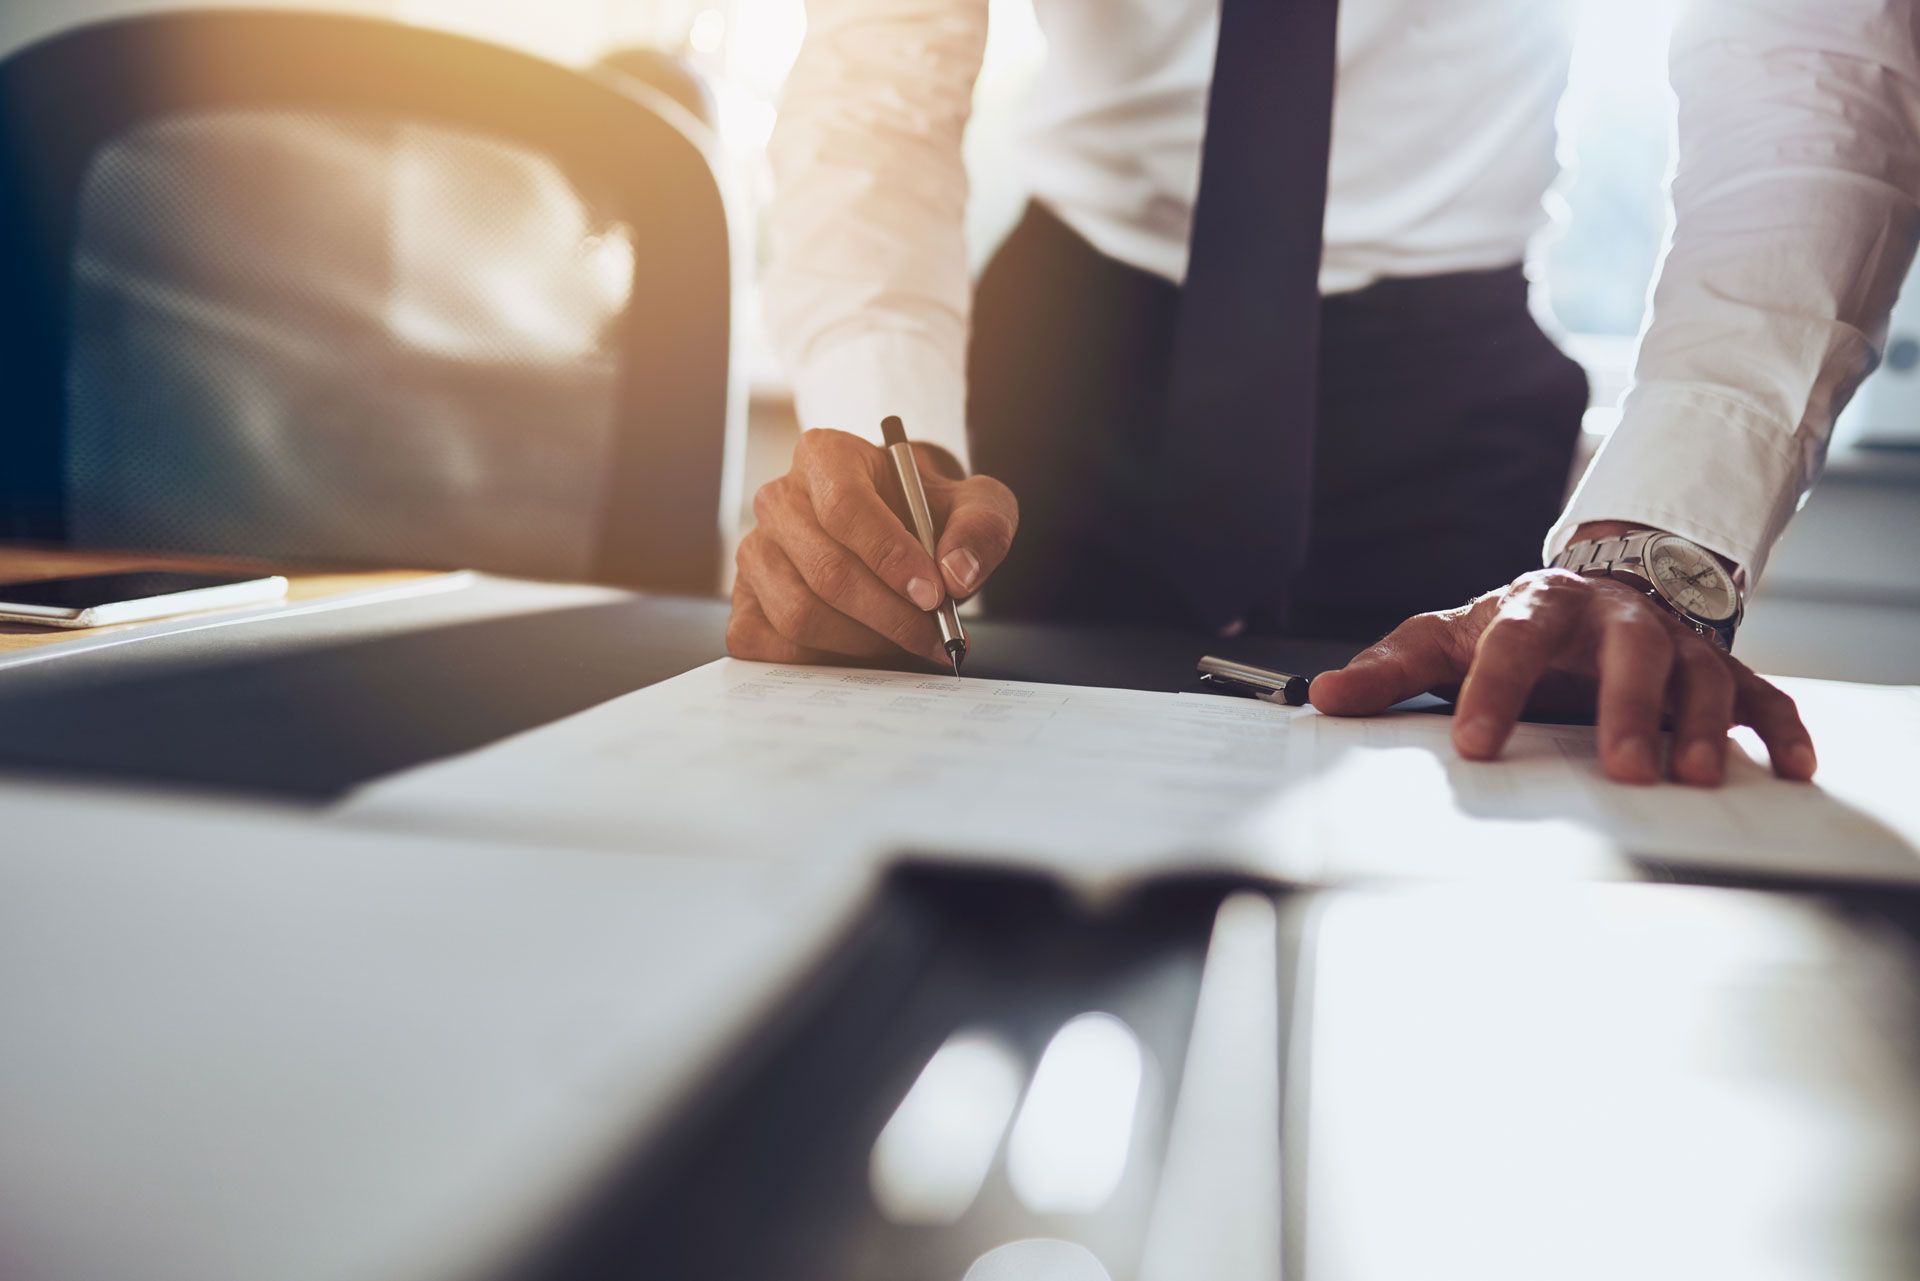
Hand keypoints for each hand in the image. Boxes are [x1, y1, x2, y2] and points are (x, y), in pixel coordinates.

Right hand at [729, 428, 1018, 664]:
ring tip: (907, 641)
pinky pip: (773, 647)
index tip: (934, 595)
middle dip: (890, 615)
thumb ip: (981, 528)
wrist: (898, 531)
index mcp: (824, 456)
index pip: (845, 508)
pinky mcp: (744, 602)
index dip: (890, 557)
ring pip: (799, 615)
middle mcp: (777, 500)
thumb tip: (957, 575)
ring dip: (864, 643)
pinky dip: (825, 661)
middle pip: (826, 571)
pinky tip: (865, 651)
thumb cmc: (929, 514)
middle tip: (936, 635)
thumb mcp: (975, 504)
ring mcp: (754, 552)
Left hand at [1309, 569, 1816, 786]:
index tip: (1475, 746)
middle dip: (1624, 707)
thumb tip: (1320, 697)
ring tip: (1692, 777)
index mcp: (1539, 609)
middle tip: (1621, 770)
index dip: (1494, 690)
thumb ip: (1391, 670)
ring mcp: (1674, 644)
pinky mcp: (1721, 671)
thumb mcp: (1448, 638)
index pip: (1513, 642)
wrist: (1600, 587)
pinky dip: (1779, 729)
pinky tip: (1791, 768)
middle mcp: (1614, 620)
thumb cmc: (1516, 628)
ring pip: (1699, 675)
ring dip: (1700, 724)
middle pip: (1626, 651)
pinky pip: (1761, 696)